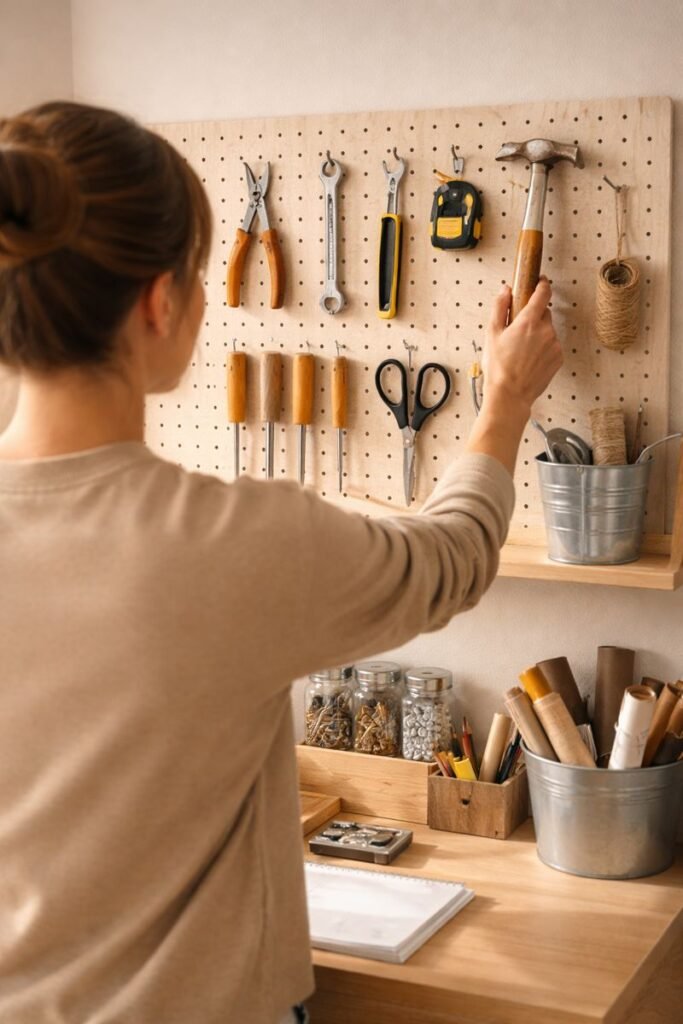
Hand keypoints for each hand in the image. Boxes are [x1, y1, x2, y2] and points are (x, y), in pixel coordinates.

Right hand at [482, 278, 562, 416]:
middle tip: (518, 330)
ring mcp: (554, 345)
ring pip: (548, 330)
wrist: (510, 395)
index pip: (543, 293)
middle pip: (544, 313)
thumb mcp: (491, 333)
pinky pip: (552, 345)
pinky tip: (529, 359)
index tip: (539, 282)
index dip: (542, 284)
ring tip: (522, 350)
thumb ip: (499, 307)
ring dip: (538, 334)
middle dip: (533, 317)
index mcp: (529, 321)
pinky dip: (543, 348)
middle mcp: (546, 331)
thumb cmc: (498, 367)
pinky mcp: (559, 358)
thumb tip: (505, 290)